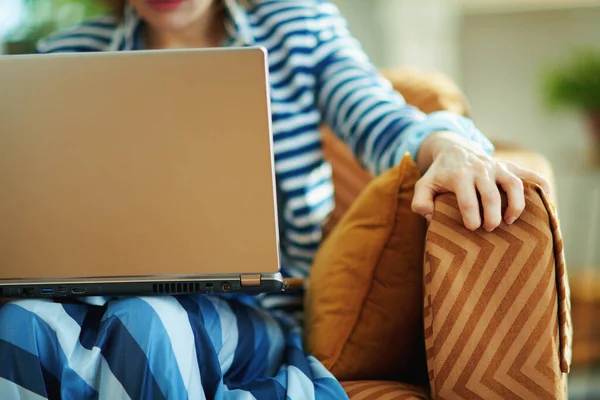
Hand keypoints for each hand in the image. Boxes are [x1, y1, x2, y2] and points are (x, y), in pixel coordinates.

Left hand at [412, 131, 550, 230]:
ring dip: (516, 205)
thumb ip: (420, 201)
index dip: (471, 217)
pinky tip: (545, 202)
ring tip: (510, 221)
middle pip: (491, 195)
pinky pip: (529, 175)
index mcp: (459, 176)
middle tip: (489, 230)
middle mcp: (480, 169)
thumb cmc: (439, 173)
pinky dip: (541, 186)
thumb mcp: (424, 185)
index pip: (467, 200)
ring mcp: (497, 167)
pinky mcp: (509, 167)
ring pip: (513, 184)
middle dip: (492, 216)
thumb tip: (429, 217)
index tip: (472, 229)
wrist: (454, 148)